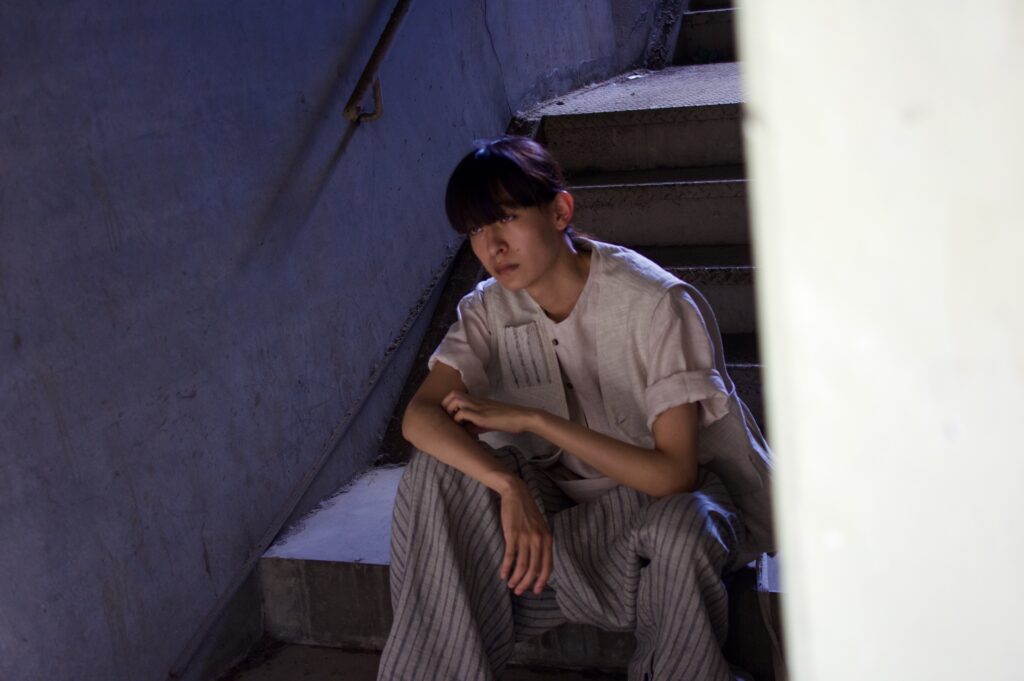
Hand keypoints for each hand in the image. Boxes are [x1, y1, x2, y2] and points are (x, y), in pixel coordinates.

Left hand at [441, 391, 534, 434]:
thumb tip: (466, 429)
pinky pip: (462, 413)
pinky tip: (465, 428)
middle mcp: (476, 401)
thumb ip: (476, 423)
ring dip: (451, 411)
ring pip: (455, 400)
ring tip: (455, 423)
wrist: (522, 418)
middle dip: (446, 405)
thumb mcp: (488, 421)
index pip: (456, 394)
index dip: (449, 403)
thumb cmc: (508, 420)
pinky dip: (459, 421)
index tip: (451, 416)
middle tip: (450, 419)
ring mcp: (478, 407)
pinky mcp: (481, 415)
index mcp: (478, 401)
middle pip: (452, 393)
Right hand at [498, 478, 553, 595]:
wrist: (516, 494)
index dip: (542, 581)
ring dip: (515, 578)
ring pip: (522, 565)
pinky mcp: (512, 534)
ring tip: (510, 585)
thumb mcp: (540, 527)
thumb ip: (542, 544)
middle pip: (534, 569)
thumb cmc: (528, 512)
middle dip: (526, 583)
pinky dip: (506, 568)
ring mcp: (526, 537)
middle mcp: (539, 540)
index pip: (547, 566)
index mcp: (548, 539)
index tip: (536, 591)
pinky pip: (510, 556)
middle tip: (519, 591)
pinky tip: (502, 574)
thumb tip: (539, 565)